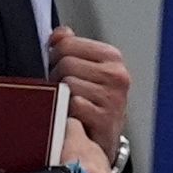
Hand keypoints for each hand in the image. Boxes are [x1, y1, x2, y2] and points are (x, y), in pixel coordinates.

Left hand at [46, 25, 129, 152]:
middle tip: (63, 89)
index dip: (55, 55)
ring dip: (61, 95)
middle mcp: (116, 75)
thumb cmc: (94, 102)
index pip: (68, 43)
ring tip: (69, 103)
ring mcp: (113, 97)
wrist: (104, 139)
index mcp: (112, 57)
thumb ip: (72, 46)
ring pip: (68, 84)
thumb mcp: (87, 69)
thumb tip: (59, 33)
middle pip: (66, 63)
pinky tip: (74, 116)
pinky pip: (73, 105)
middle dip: (57, 76)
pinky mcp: (105, 119)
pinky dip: (68, 112)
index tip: (57, 65)